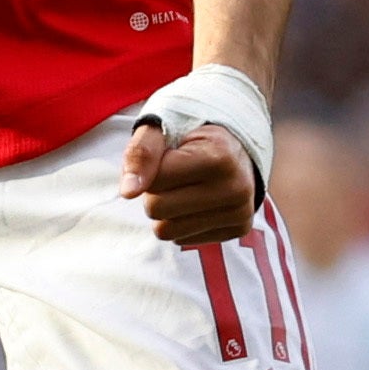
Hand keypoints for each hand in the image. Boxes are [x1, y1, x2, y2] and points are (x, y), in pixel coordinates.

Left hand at [123, 119, 260, 249]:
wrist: (236, 146)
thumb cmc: (192, 136)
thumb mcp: (163, 129)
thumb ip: (141, 153)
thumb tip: (128, 193)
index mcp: (218, 157)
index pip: (154, 180)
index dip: (150, 169)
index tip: (167, 157)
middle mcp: (235, 188)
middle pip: (156, 209)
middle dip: (154, 192)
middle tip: (173, 175)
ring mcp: (240, 212)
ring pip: (166, 231)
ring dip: (164, 211)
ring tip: (183, 189)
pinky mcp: (239, 230)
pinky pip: (182, 240)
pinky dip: (181, 223)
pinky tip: (196, 202)